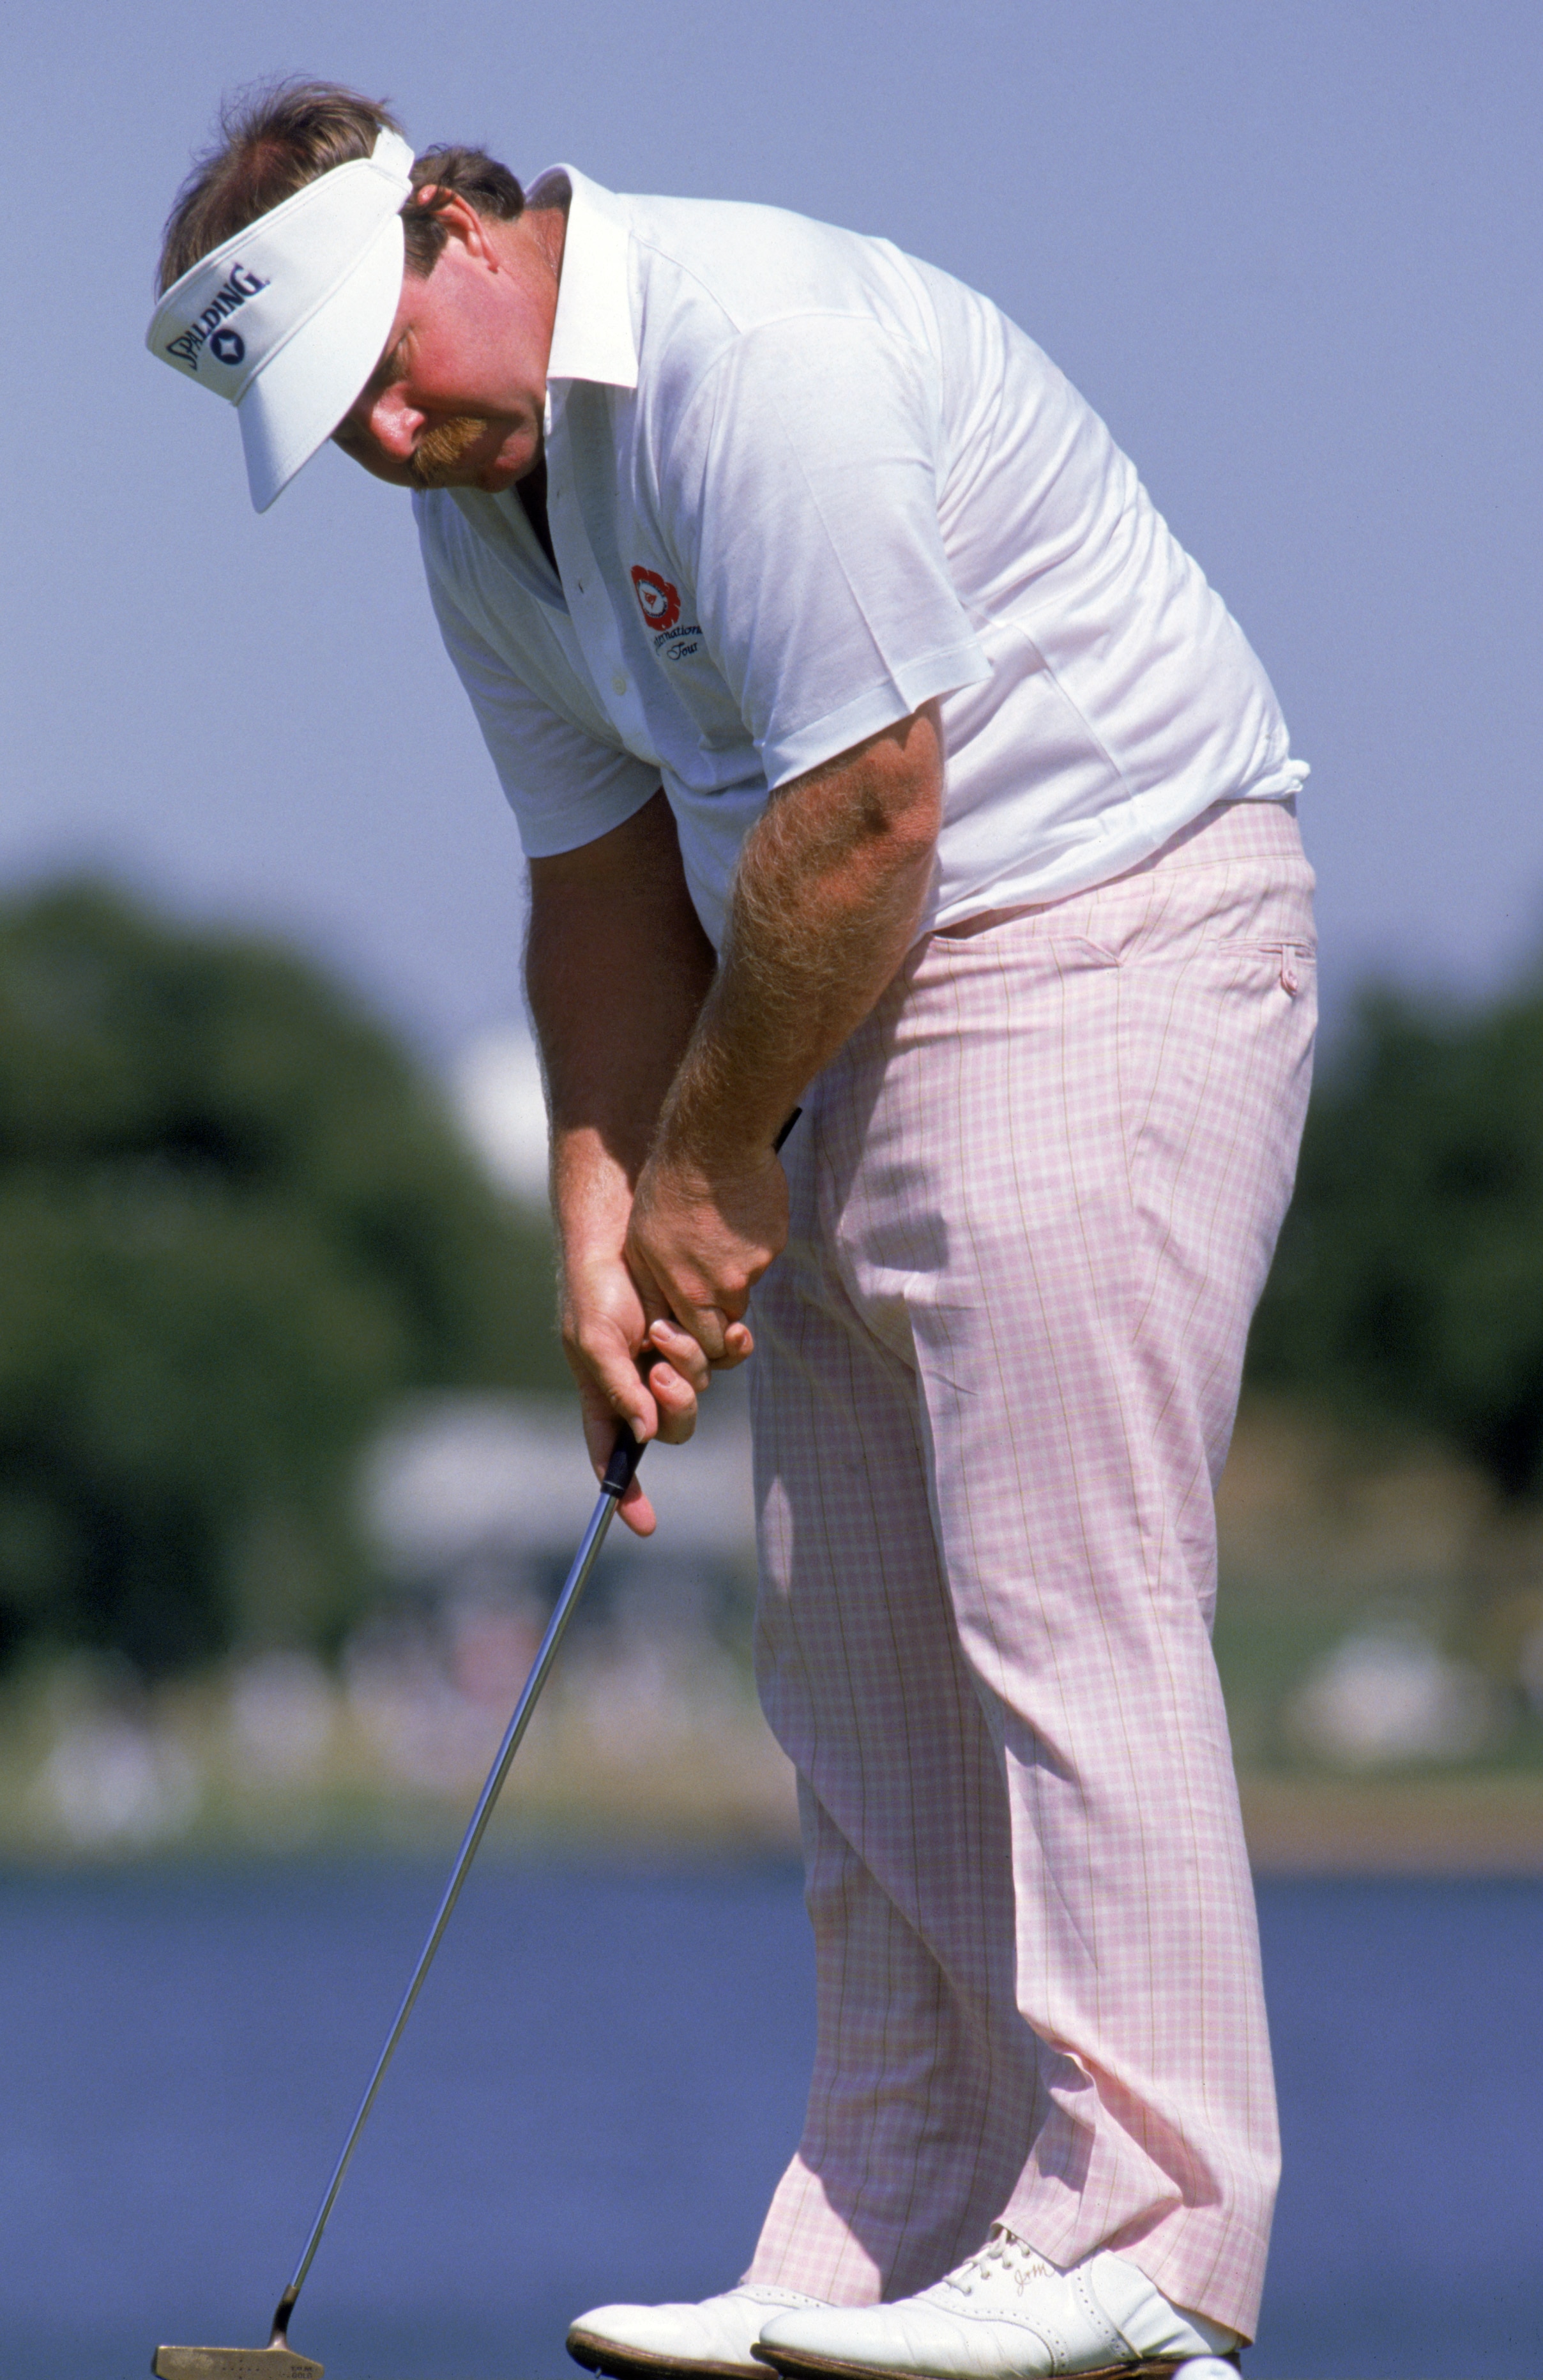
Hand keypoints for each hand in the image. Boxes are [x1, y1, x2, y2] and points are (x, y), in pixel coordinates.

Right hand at [561, 1249, 713, 1535]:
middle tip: (663, 1370)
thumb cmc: (596, 1287)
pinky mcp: (706, 1334)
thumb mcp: (594, 1339)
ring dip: (689, 1363)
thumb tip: (646, 1433)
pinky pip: (729, 1358)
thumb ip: (618, 1387)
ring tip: (665, 1326)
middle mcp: (645, 1386)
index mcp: (609, 1397)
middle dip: (673, 1405)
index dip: (628, 1494)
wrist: (626, 1234)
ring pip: (701, 1390)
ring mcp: (677, 1360)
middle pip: (673, 1427)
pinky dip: (727, 1346)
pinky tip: (721, 1327)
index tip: (645, 1525)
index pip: (614, 1457)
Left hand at [625, 1146, 788, 1363]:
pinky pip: (762, 1254)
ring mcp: (755, 1264)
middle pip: (732, 1320)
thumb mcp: (640, 1246)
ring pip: (746, 1282)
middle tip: (704, 1273)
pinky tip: (734, 1212)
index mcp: (690, 1291)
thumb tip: (660, 1324)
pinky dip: (749, 1241)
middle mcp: (726, 1285)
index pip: (707, 1342)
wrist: (712, 1143)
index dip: (702, 1336)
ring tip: (714, 1229)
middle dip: (721, 1310)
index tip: (694, 1319)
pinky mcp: (775, 1242)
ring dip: (733, 1267)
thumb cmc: (666, 1192)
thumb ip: (654, 1290)